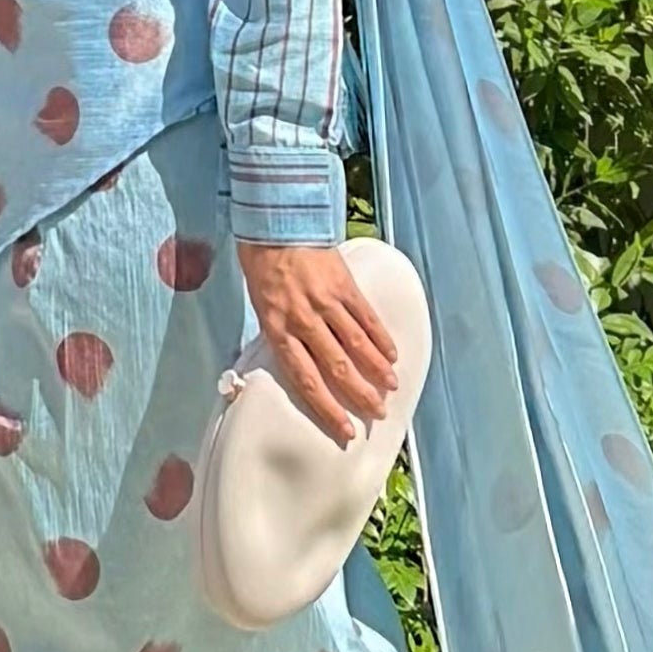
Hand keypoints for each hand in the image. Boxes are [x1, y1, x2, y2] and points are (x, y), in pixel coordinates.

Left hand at [236, 237, 399, 445]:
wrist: (275, 222)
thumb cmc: (263, 264)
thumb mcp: (261, 304)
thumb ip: (282, 333)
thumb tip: (300, 361)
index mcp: (278, 329)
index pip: (305, 380)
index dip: (327, 408)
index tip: (344, 429)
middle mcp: (303, 320)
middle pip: (336, 368)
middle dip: (359, 395)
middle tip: (376, 413)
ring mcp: (325, 302)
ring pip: (356, 345)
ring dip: (376, 370)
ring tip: (390, 388)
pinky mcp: (344, 285)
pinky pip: (366, 318)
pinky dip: (380, 338)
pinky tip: (391, 354)